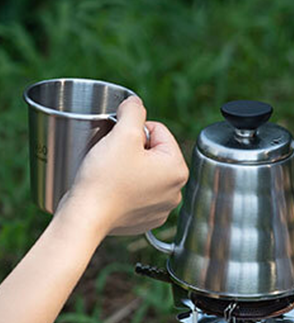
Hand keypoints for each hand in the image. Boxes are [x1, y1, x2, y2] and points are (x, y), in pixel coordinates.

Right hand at [56, 96, 188, 236]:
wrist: (86, 216)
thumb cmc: (105, 177)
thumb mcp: (122, 134)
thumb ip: (133, 111)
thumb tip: (136, 102)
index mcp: (178, 169)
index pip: (159, 131)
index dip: (134, 129)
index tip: (118, 141)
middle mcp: (177, 191)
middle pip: (154, 152)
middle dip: (134, 148)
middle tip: (113, 156)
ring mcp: (163, 208)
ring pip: (147, 172)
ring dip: (131, 167)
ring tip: (112, 172)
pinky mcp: (147, 219)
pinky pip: (140, 193)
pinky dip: (128, 187)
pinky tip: (114, 188)